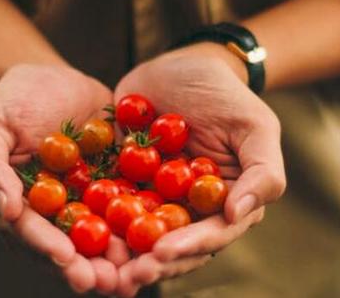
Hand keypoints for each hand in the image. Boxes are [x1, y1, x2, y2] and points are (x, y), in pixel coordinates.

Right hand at [0, 64, 119, 293]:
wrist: (56, 80)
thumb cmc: (13, 99)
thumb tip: (6, 209)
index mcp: (9, 205)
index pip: (24, 231)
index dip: (43, 245)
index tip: (65, 257)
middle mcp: (43, 215)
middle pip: (61, 247)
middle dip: (83, 267)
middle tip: (104, 282)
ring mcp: (77, 206)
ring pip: (93, 240)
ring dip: (112, 260)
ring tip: (132, 274)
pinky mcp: (106, 192)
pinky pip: (121, 213)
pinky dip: (136, 229)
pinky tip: (155, 240)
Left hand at [113, 44, 285, 295]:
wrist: (182, 65)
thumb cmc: (225, 96)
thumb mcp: (254, 126)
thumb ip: (262, 172)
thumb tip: (239, 215)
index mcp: (223, 202)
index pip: (209, 234)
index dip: (187, 247)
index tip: (161, 253)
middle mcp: (187, 207)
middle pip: (170, 243)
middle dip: (149, 262)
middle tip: (125, 275)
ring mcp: (153, 195)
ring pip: (137, 232)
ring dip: (119, 252)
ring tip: (98, 267)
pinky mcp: (123, 178)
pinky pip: (108, 201)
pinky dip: (95, 217)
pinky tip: (77, 228)